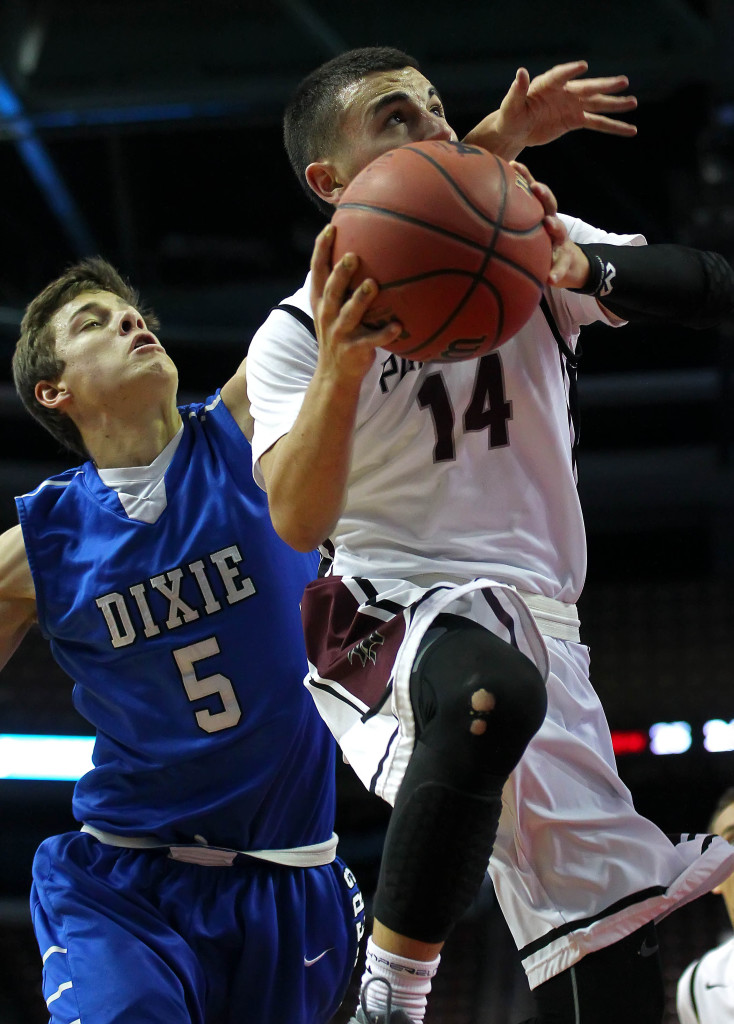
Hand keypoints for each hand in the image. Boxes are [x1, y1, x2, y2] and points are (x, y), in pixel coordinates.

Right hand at [309, 225, 401, 382]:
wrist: (334, 374)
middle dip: (340, 273)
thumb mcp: (332, 309)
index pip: (317, 271)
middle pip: (332, 290)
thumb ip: (341, 286)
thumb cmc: (340, 333)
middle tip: (353, 255)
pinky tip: (398, 326)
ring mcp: (340, 333)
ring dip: (360, 300)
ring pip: (349, 314)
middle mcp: (327, 315)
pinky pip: (371, 341)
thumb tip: (360, 252)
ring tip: (372, 284)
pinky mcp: (354, 350)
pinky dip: (384, 334)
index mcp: (321, 302)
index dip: (321, 250)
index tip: (330, 229)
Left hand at [463, 60, 636, 161]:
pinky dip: (613, 127)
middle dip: (604, 85)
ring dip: (615, 104)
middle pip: (587, 88)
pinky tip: (630, 129)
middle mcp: (564, 92)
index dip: (570, 71)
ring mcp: (572, 106)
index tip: (583, 67)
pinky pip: (597, 124)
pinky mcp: (575, 121)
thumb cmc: (510, 116)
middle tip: (623, 82)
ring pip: (597, 105)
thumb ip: (517, 90)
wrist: (516, 130)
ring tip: (633, 102)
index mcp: (547, 85)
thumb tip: (520, 72)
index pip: (560, 76)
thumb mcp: (511, 105)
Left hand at [510, 161, 589, 289]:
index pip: (533, 190)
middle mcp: (551, 223)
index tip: (512, 164)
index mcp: (539, 214)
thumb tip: (471, 211)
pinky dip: (557, 272)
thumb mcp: (524, 230)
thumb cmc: (536, 244)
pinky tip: (550, 278)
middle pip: (550, 204)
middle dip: (543, 194)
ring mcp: (560, 242)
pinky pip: (561, 268)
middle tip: (535, 187)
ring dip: (555, 226)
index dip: (524, 176)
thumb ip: (506, 221)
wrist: (565, 264)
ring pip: (560, 231)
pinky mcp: (565, 261)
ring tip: (549, 224)